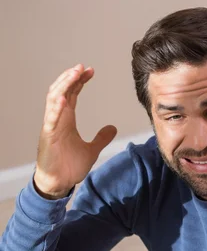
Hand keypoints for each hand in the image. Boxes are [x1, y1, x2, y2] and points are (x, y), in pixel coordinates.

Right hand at [34, 63, 117, 197]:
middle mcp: (57, 119)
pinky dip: (57, 107)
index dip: (79, 81)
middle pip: (62, 90)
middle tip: (83, 67)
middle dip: (71, 77)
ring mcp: (51, 126)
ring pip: (54, 99)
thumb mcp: (91, 150)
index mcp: (66, 119)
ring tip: (74, 74)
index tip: (90, 71)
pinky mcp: (48, 136)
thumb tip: (113, 128)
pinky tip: (64, 97)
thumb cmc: (68, 167)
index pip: (72, 93)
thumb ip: (101, 138)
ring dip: (64, 85)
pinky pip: (51, 118)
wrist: (59, 183)